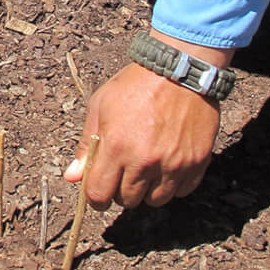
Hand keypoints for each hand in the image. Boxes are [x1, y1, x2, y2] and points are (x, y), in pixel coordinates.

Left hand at [64, 32, 231, 208]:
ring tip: (147, 167)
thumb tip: (73, 177)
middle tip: (125, 171)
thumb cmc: (135, 85)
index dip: (96, 197)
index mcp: (116, 147)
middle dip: (121, 190)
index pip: (99, 194)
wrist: (179, 69)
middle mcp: (145, 161)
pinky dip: (173, 184)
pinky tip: (168, 164)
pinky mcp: (197, 162)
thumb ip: (85, 145)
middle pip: (128, 201)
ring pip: (156, 200)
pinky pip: (182, 191)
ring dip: (148, 190)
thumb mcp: (100, 106)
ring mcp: (173, 164)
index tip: (99, 190)